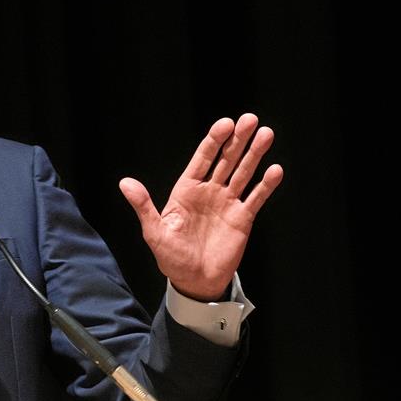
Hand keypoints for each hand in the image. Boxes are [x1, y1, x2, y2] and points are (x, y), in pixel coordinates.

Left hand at [118, 114, 282, 300]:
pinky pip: (256, 197)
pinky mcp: (243, 218)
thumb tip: (125, 183)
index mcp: (186, 190)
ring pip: (243, 173)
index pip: (202, 159)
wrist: (194, 281)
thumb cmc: (171, 257)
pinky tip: (275, 170)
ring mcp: (227, 203)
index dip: (214, 140)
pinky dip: (266, 184)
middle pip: (226, 160)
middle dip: (238, 140)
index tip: (226, 123)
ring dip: (255, 154)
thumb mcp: (154, 231)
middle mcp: (208, 191)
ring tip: (266, 134)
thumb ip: (144, 206)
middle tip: (251, 119)